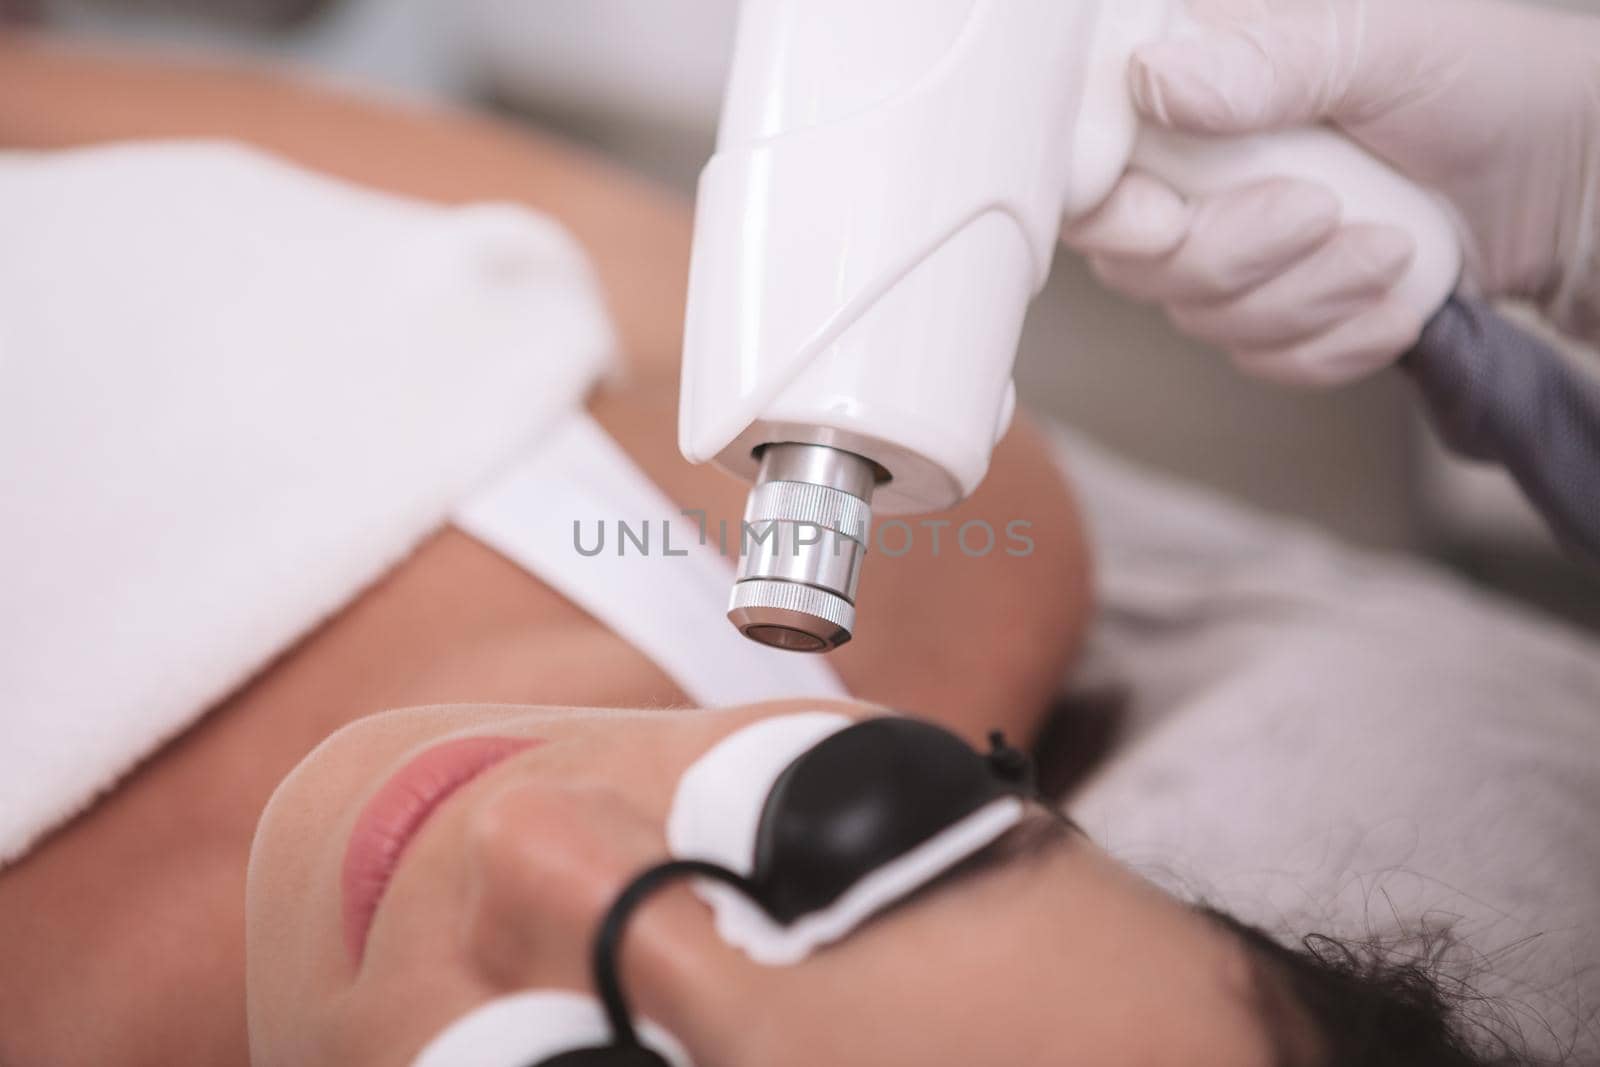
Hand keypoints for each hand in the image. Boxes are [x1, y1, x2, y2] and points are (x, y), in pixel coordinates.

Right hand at [1062, 0, 1599, 385]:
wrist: (1562, 182)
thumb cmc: (1483, 83)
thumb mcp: (1379, 44)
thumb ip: (1263, 63)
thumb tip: (1153, 84)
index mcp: (1193, 81)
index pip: (1084, 161)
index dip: (1105, 207)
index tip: (1168, 219)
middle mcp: (1193, 169)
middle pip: (1131, 258)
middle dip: (1233, 255)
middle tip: (1322, 210)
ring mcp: (1228, 245)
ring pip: (1199, 316)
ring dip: (1304, 296)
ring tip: (1388, 245)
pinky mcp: (1271, 312)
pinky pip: (1261, 359)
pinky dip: (1334, 340)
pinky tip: (1389, 296)